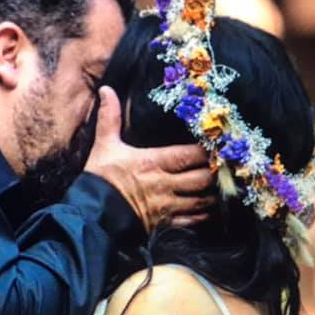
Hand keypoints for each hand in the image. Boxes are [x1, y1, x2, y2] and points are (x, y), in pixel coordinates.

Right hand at [84, 87, 214, 230]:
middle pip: (201, 178)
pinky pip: (190, 220)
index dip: (207, 151)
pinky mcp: (164, 224)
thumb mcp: (104, 145)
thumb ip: (109, 117)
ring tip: (219, 188)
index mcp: (154, 162)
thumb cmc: (100, 179)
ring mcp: (166, 206)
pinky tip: (207, 210)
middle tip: (222, 167)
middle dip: (214, 173)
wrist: (91, 213)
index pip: (190, 155)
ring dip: (211, 194)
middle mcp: (165, 184)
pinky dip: (202, 215)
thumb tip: (106, 90)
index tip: (216, 146)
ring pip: (200, 200)